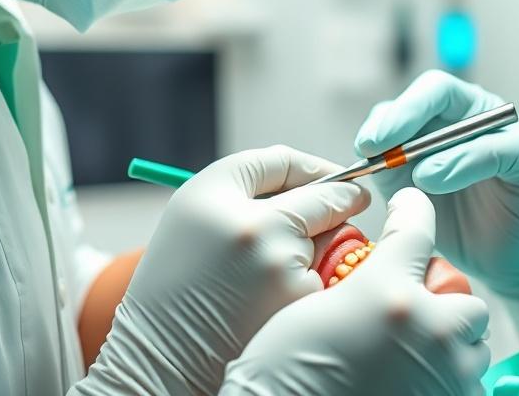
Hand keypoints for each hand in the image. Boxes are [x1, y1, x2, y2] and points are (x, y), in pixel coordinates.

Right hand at [72, 146, 369, 395]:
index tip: (336, 176)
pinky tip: (286, 299)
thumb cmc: (179, 281)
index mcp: (215, 194)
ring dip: (328, 244)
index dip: (318, 168)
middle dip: (345, 199)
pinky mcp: (297, 304)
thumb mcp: (196, 213)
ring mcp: (279, 266)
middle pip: (326, 198)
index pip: (285, 162)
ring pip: (333, 239)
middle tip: (356, 200)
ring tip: (286, 269)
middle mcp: (251, 224)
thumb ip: (254, 182)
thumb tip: (325, 175)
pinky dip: (319, 283)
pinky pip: (328, 277)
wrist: (163, 357)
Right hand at [219, 188, 490, 395]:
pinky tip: (411, 386)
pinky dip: (445, 385)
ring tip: (413, 359)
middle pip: (468, 302)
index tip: (410, 207)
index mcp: (388, 292)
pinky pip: (466, 389)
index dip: (413, 210)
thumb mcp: (314, 309)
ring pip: (473, 352)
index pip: (417, 228)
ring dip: (450, 350)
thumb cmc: (281, 373)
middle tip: (415, 316)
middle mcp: (428, 331)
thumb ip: (360, 285)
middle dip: (447, 306)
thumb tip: (379, 278)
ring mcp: (445, 377)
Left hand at [355, 70, 518, 341]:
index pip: (412, 97)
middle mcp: (473, 111)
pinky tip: (436, 182)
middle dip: (404, 114)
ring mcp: (504, 129)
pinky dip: (463, 163)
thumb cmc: (449, 216)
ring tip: (415, 177)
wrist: (495, 255)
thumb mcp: (406, 187)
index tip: (363, 145)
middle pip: (438, 90)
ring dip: (432, 147)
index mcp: (441, 113)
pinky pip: (497, 150)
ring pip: (467, 119)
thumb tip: (366, 150)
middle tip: (377, 145)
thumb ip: (387, 164)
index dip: (388, 115)